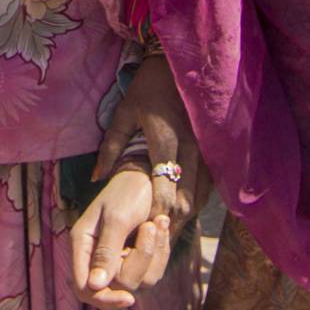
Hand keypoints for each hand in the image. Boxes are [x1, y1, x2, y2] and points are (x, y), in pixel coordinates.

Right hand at [69, 167, 171, 309]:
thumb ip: (106, 252)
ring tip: (156, 221)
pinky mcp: (139, 260)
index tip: (129, 298)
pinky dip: (161, 251)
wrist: (151, 177)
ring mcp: (120, 260)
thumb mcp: (117, 218)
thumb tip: (95, 286)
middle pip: (117, 287)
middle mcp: (98, 257)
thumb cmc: (128, 191)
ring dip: (154, 252)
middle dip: (139, 262)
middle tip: (151, 228)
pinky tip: (160, 226)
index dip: (103, 299)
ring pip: (140, 281)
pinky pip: (154, 273)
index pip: (84, 288)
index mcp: (83, 244)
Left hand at [95, 53, 205, 230]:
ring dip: (186, 216)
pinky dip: (197, 202)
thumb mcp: (124, 114)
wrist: (178, 66)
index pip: (164, 187)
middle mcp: (190, 148)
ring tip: (168, 235)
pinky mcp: (212, 151)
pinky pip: (208, 186)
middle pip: (186, 198)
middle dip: (172, 222)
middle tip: (156, 242)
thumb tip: (96, 179)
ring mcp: (205, 150)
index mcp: (165, 140)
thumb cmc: (147, 90)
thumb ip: (111, 147)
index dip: (156, 211)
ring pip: (200, 195)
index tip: (144, 228)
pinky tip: (184, 214)